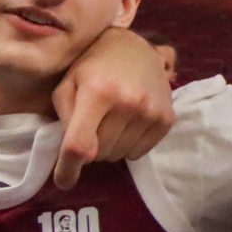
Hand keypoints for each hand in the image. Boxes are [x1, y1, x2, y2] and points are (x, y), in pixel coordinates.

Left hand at [49, 29, 172, 187]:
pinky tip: (126, 126)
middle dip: (90, 149)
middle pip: (100, 153)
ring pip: (119, 155)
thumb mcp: (66, 86)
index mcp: (97, 92)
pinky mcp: (166, 119)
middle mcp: (128, 103)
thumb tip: (71, 156)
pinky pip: (139, 152)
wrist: (134, 48)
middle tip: (90, 130)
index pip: (79, 145)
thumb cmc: (92, 67)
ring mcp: (150, 111)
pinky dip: (128, 146)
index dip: (68, 169)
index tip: (64, 182)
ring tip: (109, 125)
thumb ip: (64, 120)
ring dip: (109, 148)